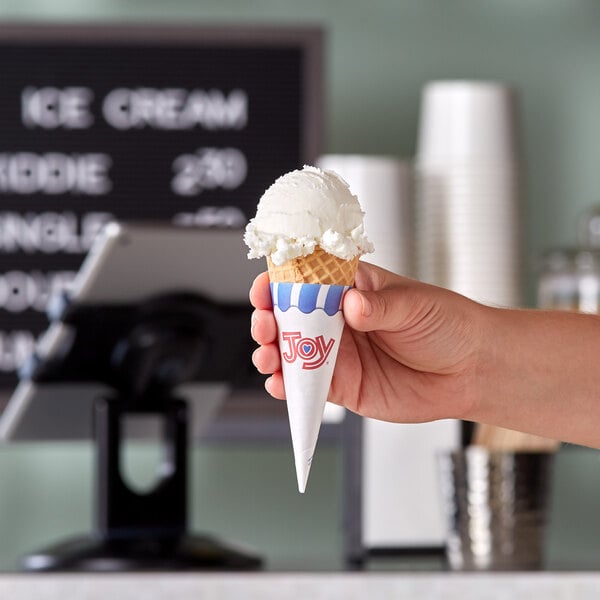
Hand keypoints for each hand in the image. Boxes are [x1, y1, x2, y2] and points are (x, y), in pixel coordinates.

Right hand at [249, 261, 486, 423]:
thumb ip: (380, 306)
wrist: (470, 371)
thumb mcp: (414, 305)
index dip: (281, 281)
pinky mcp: (342, 385)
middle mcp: (338, 321)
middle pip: (290, 317)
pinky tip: (279, 384)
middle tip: (265, 323)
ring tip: (267, 355)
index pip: (307, 280)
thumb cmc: (447, 325)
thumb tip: (351, 304)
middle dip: (268, 319)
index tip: (266, 285)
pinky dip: (288, 386)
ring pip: (292, 352)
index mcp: (351, 290)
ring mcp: (338, 354)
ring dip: (272, 353)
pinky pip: (307, 385)